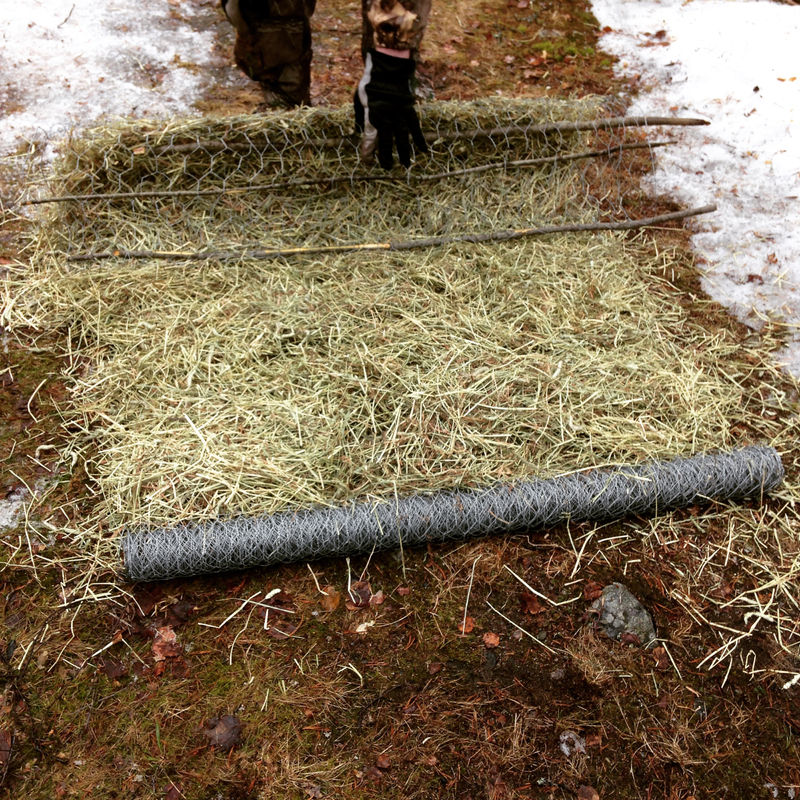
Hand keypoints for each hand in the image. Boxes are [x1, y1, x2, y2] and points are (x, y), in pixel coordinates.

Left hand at [354, 49, 427, 168]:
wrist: (388, 63)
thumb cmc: (371, 80)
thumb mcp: (358, 96)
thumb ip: (360, 115)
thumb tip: (359, 130)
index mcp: (372, 112)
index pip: (369, 137)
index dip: (368, 150)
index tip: (367, 160)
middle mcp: (386, 114)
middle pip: (386, 140)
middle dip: (386, 155)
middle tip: (387, 167)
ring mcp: (399, 112)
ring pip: (402, 136)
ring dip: (404, 151)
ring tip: (406, 164)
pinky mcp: (410, 108)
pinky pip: (416, 126)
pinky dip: (419, 138)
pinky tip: (423, 150)